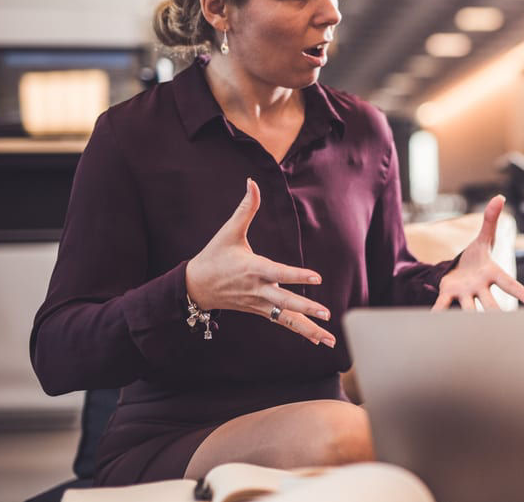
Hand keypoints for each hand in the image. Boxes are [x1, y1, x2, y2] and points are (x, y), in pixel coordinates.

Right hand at [185, 178, 335, 346]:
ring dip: (308, 330)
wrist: (194, 287)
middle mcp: (258, 290)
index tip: (316, 278)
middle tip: (326, 313)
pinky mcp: (261, 312)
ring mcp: (260, 304)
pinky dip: (302, 332)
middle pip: (284, 302)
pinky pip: (284, 323)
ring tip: (329, 340)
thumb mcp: (228, 232)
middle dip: (305, 308)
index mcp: (253, 269)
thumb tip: (252, 182)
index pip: (278, 273)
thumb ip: (246, 208)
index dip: (297, 275)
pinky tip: (320, 340)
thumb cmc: (214, 256)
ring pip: (286, 319)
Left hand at [433, 196, 523, 310]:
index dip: (522, 294)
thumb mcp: (483, 237)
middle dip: (494, 311)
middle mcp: (481, 288)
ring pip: (469, 308)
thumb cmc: (476, 257)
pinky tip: (433, 320)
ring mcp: (465, 294)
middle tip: (501, 321)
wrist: (459, 270)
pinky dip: (438, 312)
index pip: (510, 284)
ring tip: (468, 329)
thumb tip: (498, 197)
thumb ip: (490, 219)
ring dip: (469, 316)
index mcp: (492, 274)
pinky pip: (444, 305)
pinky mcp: (449, 295)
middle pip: (490, 302)